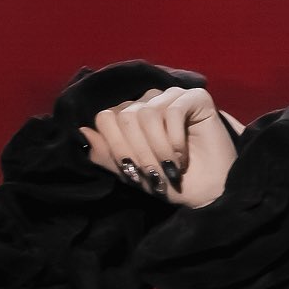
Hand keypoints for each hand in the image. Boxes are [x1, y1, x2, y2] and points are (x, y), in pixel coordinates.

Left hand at [79, 87, 245, 209]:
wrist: (207, 193)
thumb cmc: (171, 183)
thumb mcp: (133, 174)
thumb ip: (107, 155)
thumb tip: (82, 132)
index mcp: (131, 116)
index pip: (107, 118)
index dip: (117, 148)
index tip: (134, 173)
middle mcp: (150, 101)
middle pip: (125, 117)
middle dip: (138, 153)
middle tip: (155, 174)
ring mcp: (172, 96)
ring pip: (146, 115)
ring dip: (157, 150)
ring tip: (171, 168)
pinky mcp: (195, 97)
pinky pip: (172, 112)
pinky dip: (174, 141)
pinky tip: (182, 157)